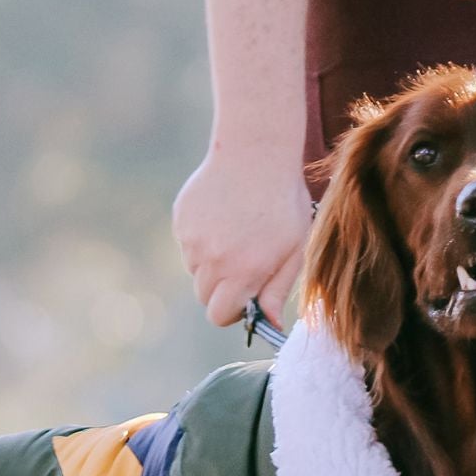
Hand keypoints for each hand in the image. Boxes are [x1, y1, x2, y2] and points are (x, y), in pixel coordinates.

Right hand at [173, 142, 313, 327]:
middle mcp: (213, 260)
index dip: (232, 312)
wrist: (257, 151)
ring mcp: (192, 240)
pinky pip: (187, 245)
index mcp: (244, 271)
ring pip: (195, 271)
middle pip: (204, 297)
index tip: (244, 299)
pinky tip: (222, 217)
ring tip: (234, 234)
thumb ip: (278, 289)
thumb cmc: (284, 202)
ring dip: (211, 264)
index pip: (218, 315)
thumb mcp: (294, 248)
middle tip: (242, 265)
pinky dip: (201, 240)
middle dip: (221, 290)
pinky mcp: (181, 221)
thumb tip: (270, 324)